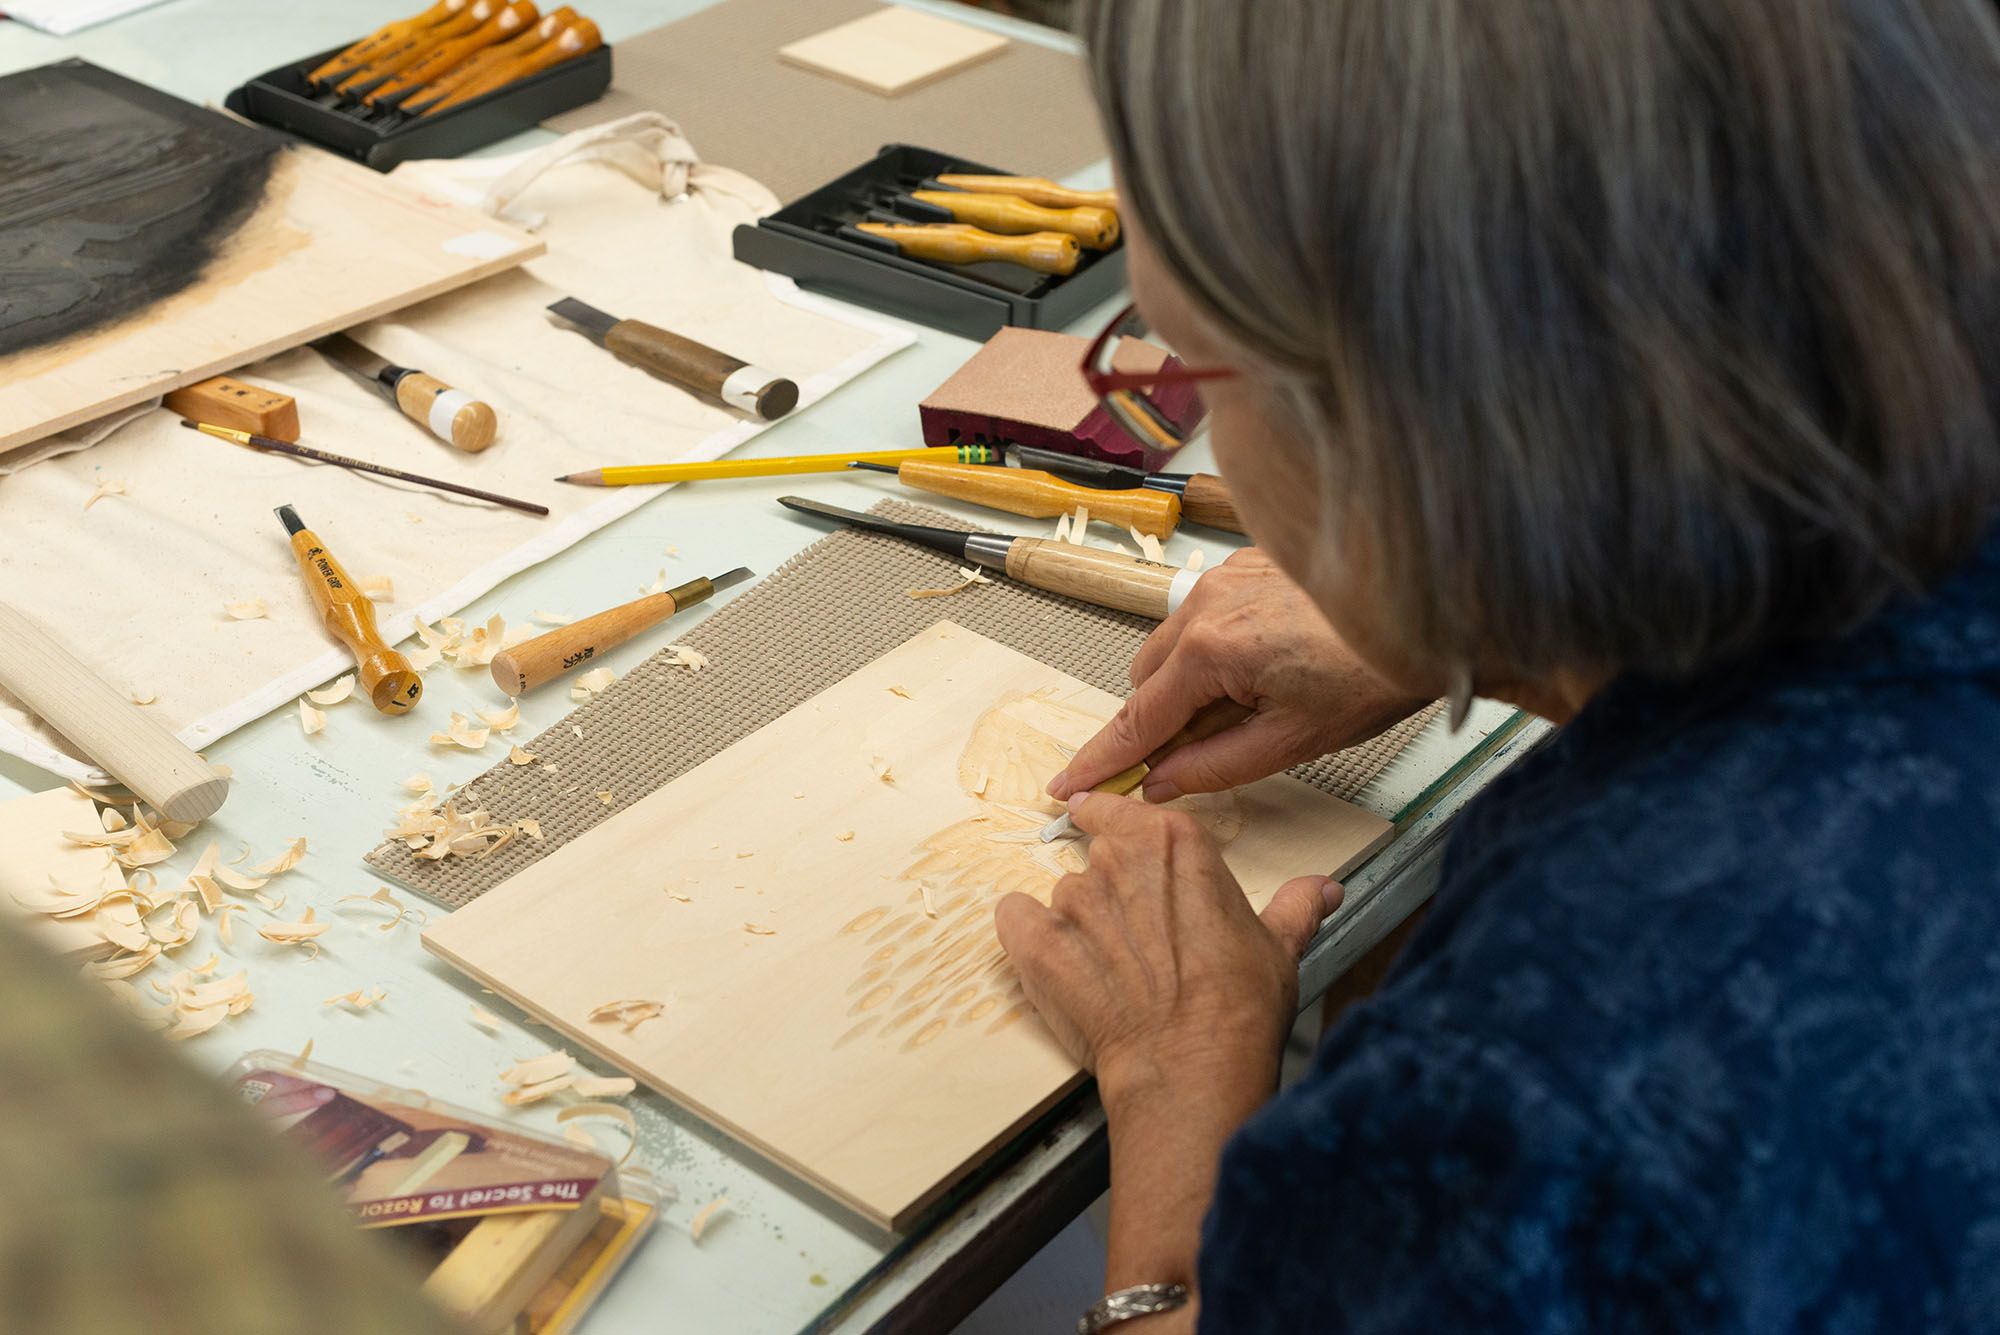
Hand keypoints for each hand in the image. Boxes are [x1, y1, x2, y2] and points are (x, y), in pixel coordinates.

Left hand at [993, 791, 1341, 1103]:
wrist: (1192, 1065)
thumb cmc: (1238, 1006)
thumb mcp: (1279, 947)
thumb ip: (1295, 906)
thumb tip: (1324, 889)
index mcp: (1174, 843)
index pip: (1121, 809)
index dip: (1114, 826)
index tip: (1115, 841)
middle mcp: (1117, 859)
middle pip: (1097, 859)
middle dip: (1112, 895)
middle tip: (1140, 943)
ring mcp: (1072, 899)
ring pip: (1063, 897)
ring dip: (1079, 926)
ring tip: (1110, 973)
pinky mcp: (1035, 941)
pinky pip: (1014, 918)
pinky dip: (1027, 935)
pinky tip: (1055, 963)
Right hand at [1047, 549, 1423, 803]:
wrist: (1431, 613)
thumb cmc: (1374, 674)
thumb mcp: (1291, 742)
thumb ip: (1213, 767)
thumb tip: (1161, 782)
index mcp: (1209, 650)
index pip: (1136, 719)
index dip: (1100, 760)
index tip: (1066, 787)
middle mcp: (1203, 604)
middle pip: (1147, 680)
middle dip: (1161, 722)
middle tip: (1195, 757)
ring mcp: (1224, 577)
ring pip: (1173, 645)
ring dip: (1190, 683)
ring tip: (1253, 705)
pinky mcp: (1246, 564)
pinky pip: (1205, 614)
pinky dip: (1216, 648)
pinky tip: (1267, 665)